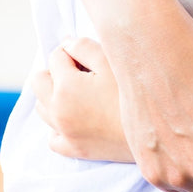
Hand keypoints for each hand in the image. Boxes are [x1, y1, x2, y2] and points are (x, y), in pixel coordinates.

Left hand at [32, 38, 132, 162]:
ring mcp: (64, 132)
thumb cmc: (135, 95)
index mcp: (66, 86)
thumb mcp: (114, 63)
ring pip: (42, 107)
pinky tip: (76, 118)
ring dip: (53, 95)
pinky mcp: (74, 149)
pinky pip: (52, 135)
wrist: (153, 132)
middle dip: (55, 71)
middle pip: (39, 81)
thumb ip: (85, 47)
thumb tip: (67, 43)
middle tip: (80, 71)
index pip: (55, 56)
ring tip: (80, 92)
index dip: (71, 50)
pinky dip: (58, 125)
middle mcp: (57, 110)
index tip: (87, 55)